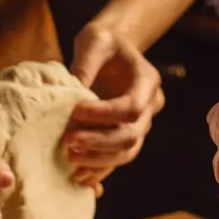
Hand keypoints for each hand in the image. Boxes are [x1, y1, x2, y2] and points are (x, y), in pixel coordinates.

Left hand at [66, 22, 165, 191]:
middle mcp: (149, 107)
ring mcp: (140, 126)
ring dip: (98, 161)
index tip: (75, 111)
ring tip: (70, 158)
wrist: (111, 53)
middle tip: (69, 141)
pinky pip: (116, 161)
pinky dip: (98, 171)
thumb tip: (69, 94)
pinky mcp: (125, 139)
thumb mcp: (95, 40)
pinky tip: (78, 178)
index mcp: (148, 81)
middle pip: (131, 136)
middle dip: (99, 142)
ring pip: (126, 154)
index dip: (104, 114)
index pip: (132, 107)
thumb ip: (85, 63)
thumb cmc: (104, 42)